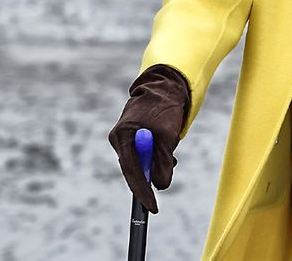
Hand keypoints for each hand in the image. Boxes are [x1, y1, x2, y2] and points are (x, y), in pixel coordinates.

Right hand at [108, 64, 188, 212]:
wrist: (167, 84)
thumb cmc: (165, 107)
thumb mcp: (167, 137)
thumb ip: (162, 162)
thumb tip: (160, 185)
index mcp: (122, 136)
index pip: (131, 171)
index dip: (142, 191)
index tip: (152, 207)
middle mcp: (120, 137)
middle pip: (134, 169)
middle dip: (151, 176)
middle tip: (166, 177)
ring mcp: (126, 136)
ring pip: (142, 162)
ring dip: (157, 164)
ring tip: (171, 156)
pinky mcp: (135, 135)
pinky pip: (145, 154)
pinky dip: (157, 156)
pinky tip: (168, 152)